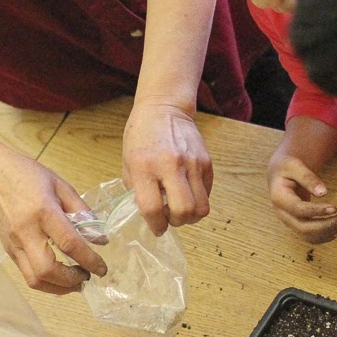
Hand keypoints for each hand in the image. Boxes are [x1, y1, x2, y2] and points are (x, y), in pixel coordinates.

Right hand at [0, 148, 105, 293]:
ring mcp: (15, 244)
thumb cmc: (29, 176)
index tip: (102, 268)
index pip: (69, 244)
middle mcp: (26, 232)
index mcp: (44, 212)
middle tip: (87, 276)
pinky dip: (47, 281)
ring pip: (35, 279)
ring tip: (75, 281)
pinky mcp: (9, 251)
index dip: (89, 260)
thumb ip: (82, 211)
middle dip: (71, 280)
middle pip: (47, 270)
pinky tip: (60, 276)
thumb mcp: (61, 186)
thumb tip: (100, 238)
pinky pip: (27, 275)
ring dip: (59, 287)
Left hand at [123, 98, 212, 236]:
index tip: (156, 228)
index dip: (155, 225)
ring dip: (190, 216)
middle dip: (176, 222)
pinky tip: (187, 193)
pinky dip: (198, 200)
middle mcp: (170, 165)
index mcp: (144, 166)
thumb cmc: (141, 136)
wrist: (164, 108)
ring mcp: (192, 163)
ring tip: (180, 209)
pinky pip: (207, 193)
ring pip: (201, 207)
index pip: (152, 208)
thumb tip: (150, 215)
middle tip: (170, 218)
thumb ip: (137, 190)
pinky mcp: (206, 162)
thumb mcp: (128, 162)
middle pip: (183, 211)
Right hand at [267, 153, 336, 243]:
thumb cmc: (287, 167)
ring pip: (306, 235)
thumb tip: (323, 192)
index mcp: (279, 198)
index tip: (334, 208)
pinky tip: (336, 230)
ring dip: (326, 232)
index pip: (298, 209)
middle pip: (302, 227)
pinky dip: (323, 236)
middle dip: (324, 226)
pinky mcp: (295, 224)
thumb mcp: (295, 166)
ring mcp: (288, 220)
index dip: (316, 211)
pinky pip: (308, 236)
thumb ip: (308, 178)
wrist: (280, 173)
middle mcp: (282, 213)